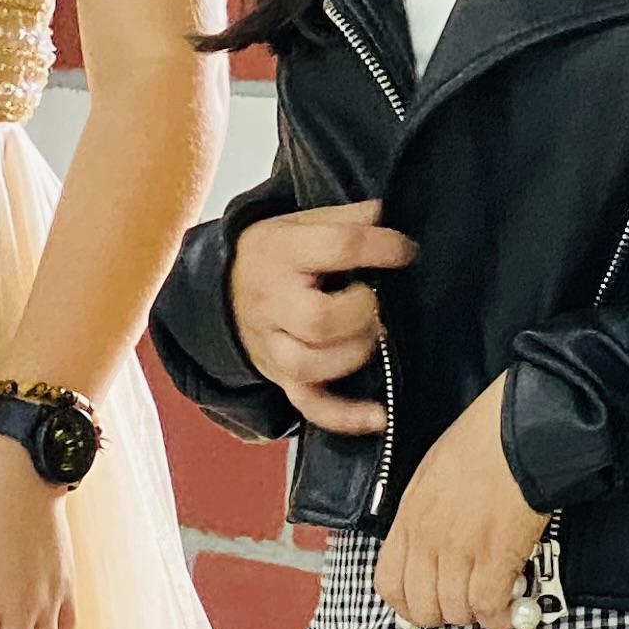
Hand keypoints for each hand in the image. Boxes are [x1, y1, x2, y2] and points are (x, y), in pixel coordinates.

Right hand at [229, 199, 416, 429]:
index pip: (336, 247)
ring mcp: (272, 346)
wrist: (221, 292)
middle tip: (373, 302)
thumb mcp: (299, 222)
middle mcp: (272, 303)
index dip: (380, 248)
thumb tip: (381, 212)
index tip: (406, 251)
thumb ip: (342, 217)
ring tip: (371, 336)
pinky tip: (380, 416)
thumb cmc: (274, 254)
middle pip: (319, 319)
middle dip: (360, 312)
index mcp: (279, 253)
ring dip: (354, 354)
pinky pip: (310, 405)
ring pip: (311, 364)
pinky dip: (346, 417)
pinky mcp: (281, 378)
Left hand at [379, 376, 544, 628]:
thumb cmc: (484, 439)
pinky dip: (501, 616)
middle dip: (446, 613)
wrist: (520, 428)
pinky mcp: (496, 555)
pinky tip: (511, 608)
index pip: (389, 584)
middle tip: (467, 602)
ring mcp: (460, 550)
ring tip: (494, 599)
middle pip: (422, 607)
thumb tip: (435, 546)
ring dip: (477, 613)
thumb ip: (426, 514)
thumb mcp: (433, 473)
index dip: (409, 603)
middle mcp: (428, 539)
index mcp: (410, 517)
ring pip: (457, 612)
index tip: (430, 601)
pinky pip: (489, 606)